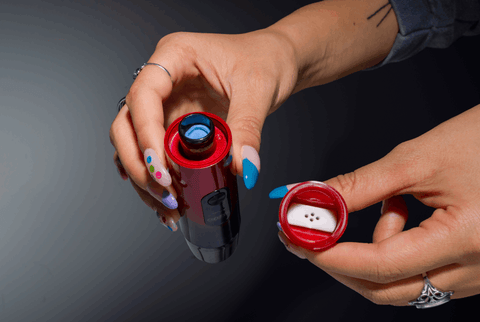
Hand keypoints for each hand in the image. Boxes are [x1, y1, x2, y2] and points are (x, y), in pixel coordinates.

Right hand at [110, 30, 296, 227]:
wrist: (277, 62)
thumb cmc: (264, 60)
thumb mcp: (257, 90)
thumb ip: (247, 128)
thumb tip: (242, 167)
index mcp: (174, 56)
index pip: (144, 96)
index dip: (145, 134)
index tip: (161, 167)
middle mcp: (163, 80)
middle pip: (127, 123)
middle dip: (139, 162)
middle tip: (164, 191)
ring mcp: (167, 103)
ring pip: (135, 142)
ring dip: (146, 176)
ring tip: (169, 205)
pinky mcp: (176, 123)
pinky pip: (157, 152)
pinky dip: (159, 176)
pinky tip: (168, 198)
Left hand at [271, 104, 479, 304]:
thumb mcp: (417, 159)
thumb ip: (361, 186)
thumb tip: (316, 201)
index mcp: (467, 240)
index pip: (381, 265)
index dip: (332, 255)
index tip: (299, 239)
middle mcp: (476, 269)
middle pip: (387, 288)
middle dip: (341, 262)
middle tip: (311, 236)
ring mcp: (475, 273)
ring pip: (401, 282)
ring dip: (373, 251)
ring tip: (390, 204)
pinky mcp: (471, 266)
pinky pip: (419, 271)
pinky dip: (396, 247)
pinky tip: (405, 213)